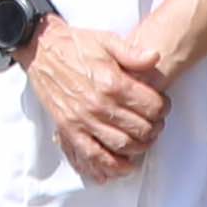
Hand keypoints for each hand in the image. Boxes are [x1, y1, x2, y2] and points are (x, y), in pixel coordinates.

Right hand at [23, 18, 169, 179]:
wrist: (42, 50)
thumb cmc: (76, 46)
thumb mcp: (107, 40)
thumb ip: (133, 51)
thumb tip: (154, 57)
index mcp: (112, 82)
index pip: (151, 106)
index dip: (163, 108)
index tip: (162, 106)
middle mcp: (99, 104)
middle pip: (140, 128)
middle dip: (154, 129)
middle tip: (156, 124)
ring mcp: (83, 119)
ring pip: (121, 145)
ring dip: (139, 148)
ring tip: (143, 141)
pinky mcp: (69, 129)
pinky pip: (93, 155)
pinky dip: (111, 166)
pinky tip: (123, 166)